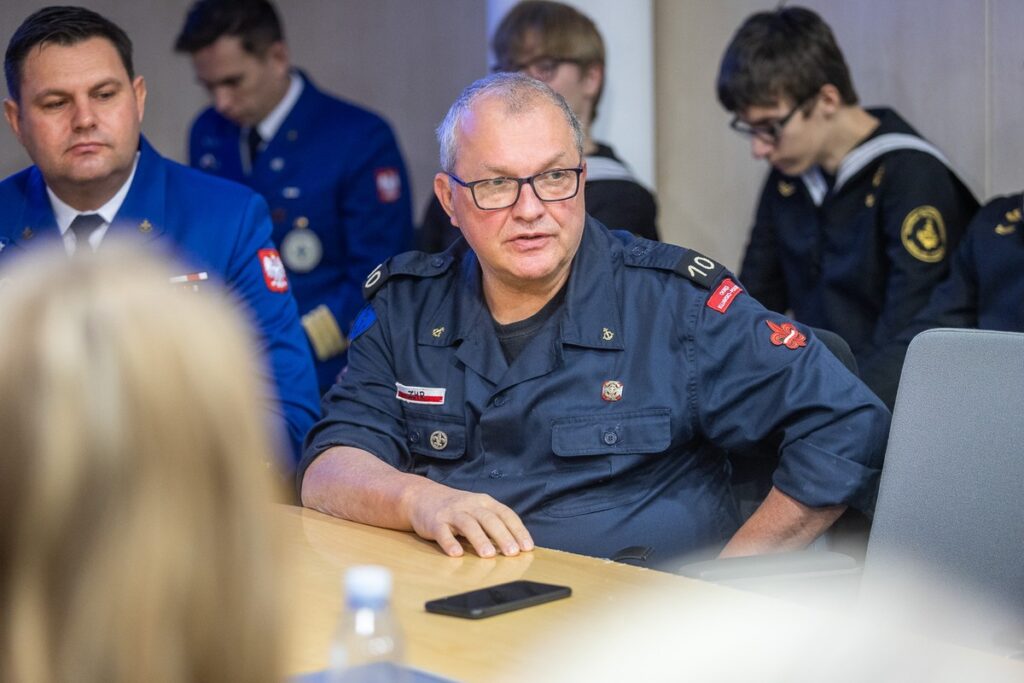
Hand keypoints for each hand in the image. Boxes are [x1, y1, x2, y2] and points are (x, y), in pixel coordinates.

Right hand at [404, 483, 533, 558]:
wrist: (422, 496)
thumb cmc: (456, 508)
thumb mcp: (477, 509)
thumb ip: (494, 523)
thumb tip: (516, 545)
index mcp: (484, 502)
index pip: (505, 514)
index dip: (518, 530)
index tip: (528, 547)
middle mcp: (470, 505)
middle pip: (489, 519)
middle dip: (503, 536)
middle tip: (513, 553)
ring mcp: (452, 513)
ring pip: (468, 525)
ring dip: (480, 540)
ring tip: (489, 555)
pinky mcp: (435, 522)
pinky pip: (443, 533)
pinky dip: (450, 543)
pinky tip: (456, 554)